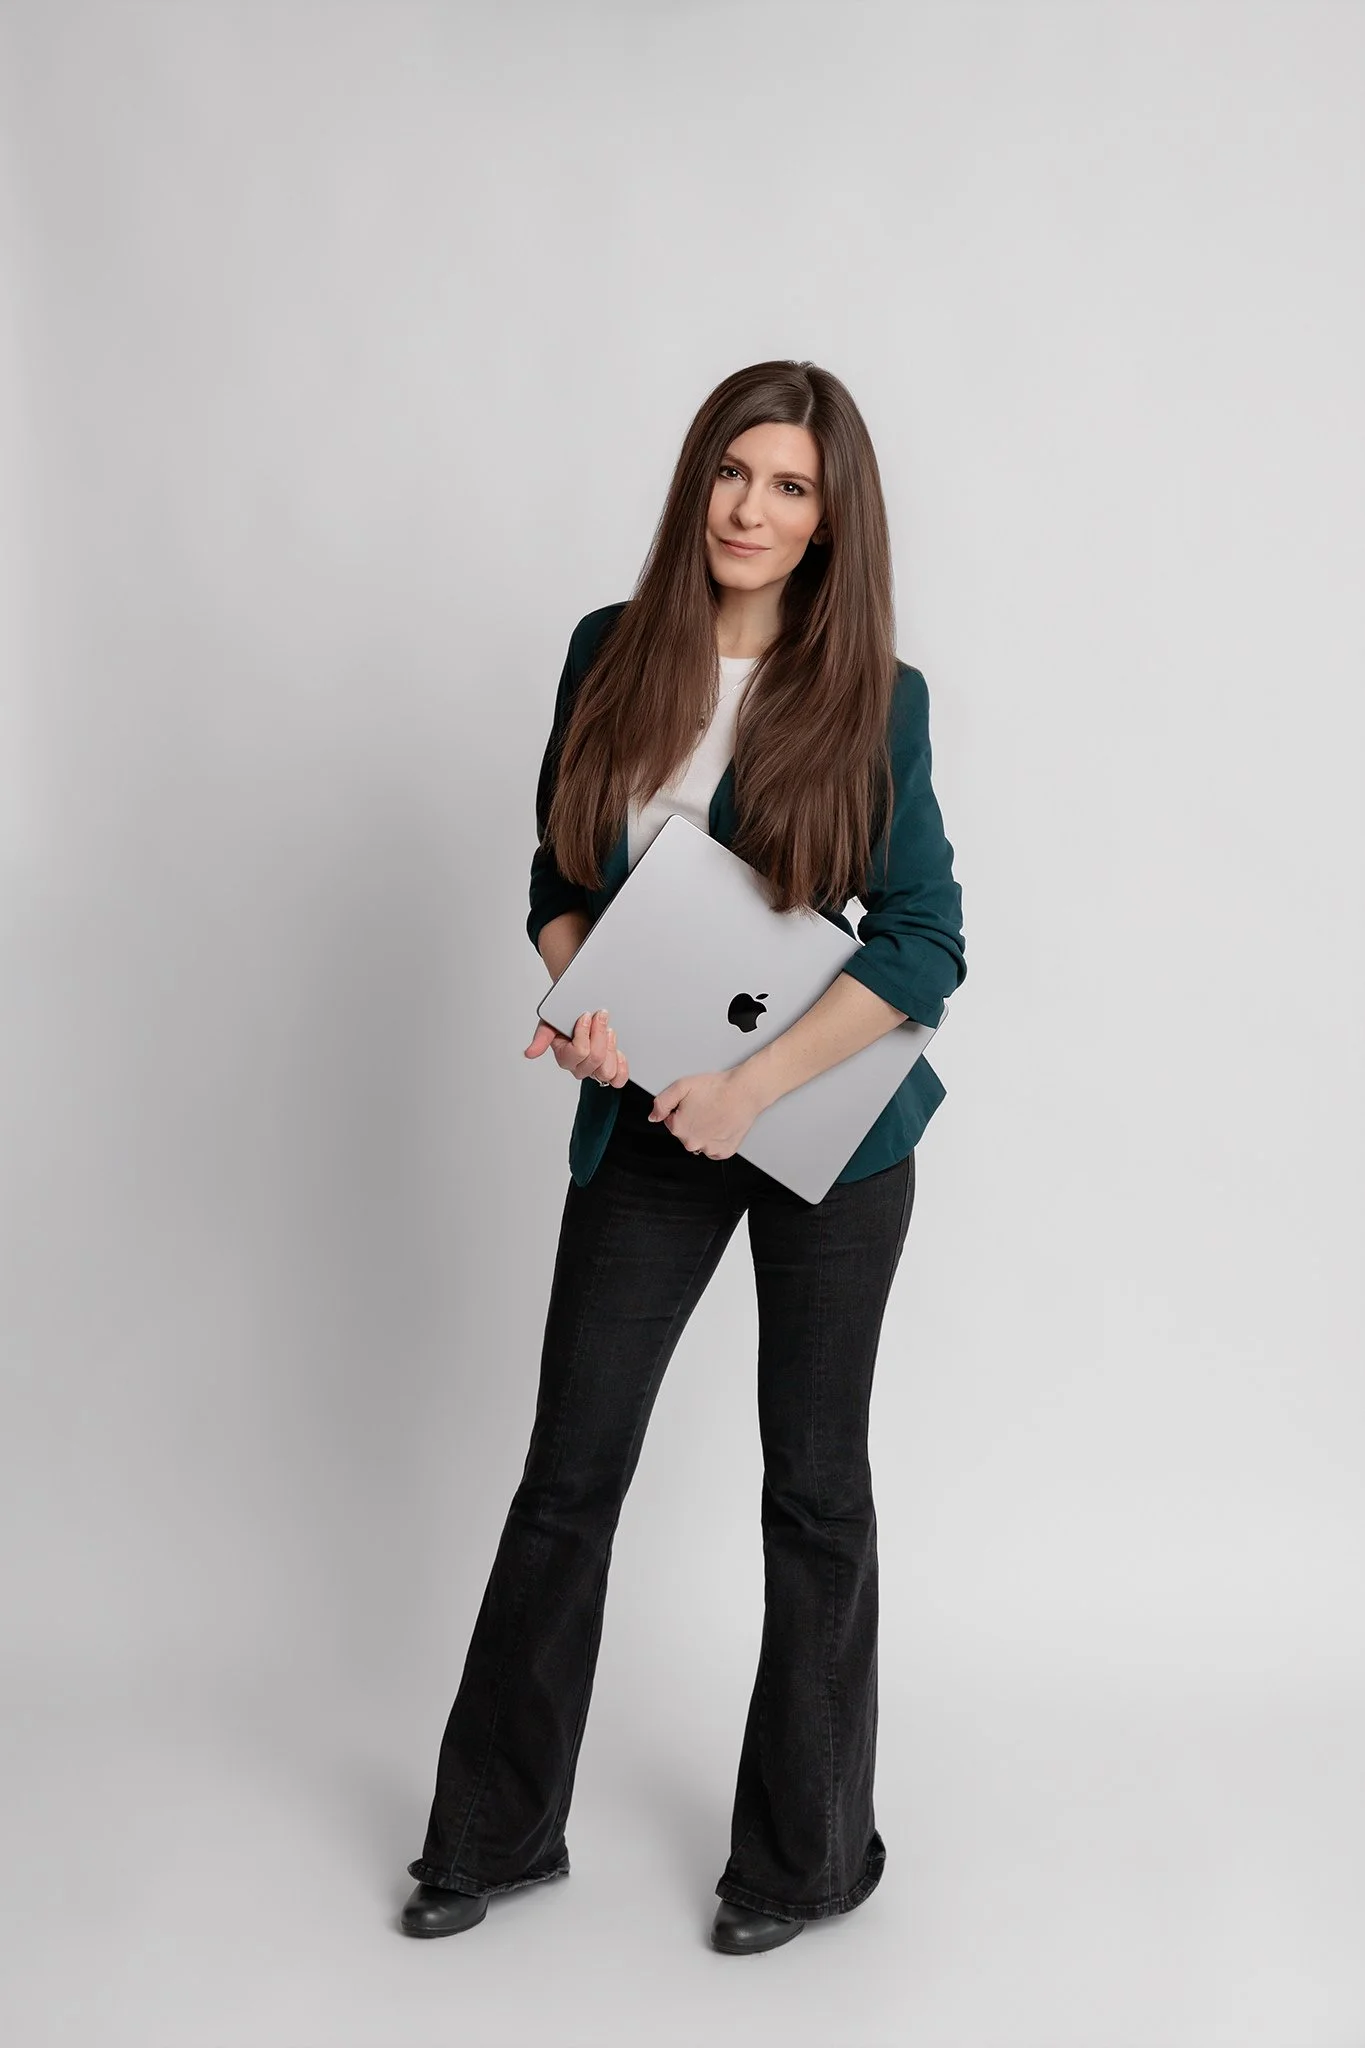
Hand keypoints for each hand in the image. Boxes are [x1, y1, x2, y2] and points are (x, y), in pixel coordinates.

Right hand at [524, 1007, 629, 1088]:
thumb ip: (542, 1037)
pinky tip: (618, 1052)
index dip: (584, 1032)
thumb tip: (530, 1053)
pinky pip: (618, 1079)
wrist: (580, 1009)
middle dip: (599, 1034)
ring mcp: (595, 1069)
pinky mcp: (610, 1068)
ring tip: (608, 1031)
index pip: (578, 1052)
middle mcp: (579, 1066)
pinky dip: (621, 1067)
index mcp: (564, 1057)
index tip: (585, 1015)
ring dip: (610, 1047)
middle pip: (594, 1060)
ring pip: (606, 1071)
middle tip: (600, 1017)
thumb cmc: (565, 1017)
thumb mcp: (550, 1022)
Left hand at [647, 1066, 766, 1157]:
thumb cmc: (716, 1088)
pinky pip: (715, 1150)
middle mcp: (692, 1142)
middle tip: (706, 1107)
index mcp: (679, 1128)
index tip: (693, 1103)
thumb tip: (653, 1117)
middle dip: (693, 1122)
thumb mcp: (681, 1086)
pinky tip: (722, 1126)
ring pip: (700, 1142)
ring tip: (715, 1115)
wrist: (743, 1092)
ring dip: (705, 1132)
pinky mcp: (724, 1152)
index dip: (682, 1110)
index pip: (671, 1122)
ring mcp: (709, 1149)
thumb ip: (661, 1102)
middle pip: (686, 1134)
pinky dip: (717, 1140)